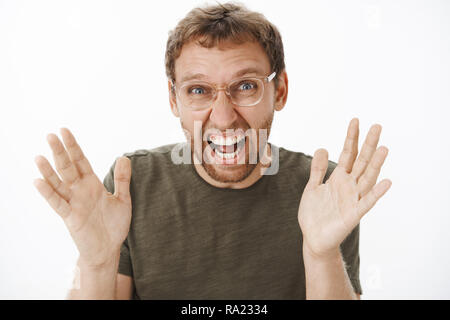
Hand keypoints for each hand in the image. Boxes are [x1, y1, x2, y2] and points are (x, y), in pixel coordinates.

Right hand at [33, 128, 131, 266]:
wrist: (109, 249)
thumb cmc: (114, 225)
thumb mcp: (123, 199)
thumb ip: (122, 179)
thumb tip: (124, 157)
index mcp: (92, 185)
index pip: (81, 161)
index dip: (73, 147)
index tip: (65, 131)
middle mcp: (80, 191)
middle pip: (67, 168)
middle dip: (60, 152)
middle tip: (51, 135)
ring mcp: (74, 203)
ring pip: (59, 183)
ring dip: (49, 170)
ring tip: (40, 156)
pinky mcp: (70, 217)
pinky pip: (58, 203)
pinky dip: (48, 193)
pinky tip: (38, 181)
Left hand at [298, 118, 390, 258]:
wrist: (313, 238)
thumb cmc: (314, 214)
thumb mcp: (312, 187)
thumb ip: (318, 169)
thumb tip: (323, 147)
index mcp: (338, 178)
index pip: (348, 154)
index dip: (351, 138)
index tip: (355, 121)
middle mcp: (348, 186)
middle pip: (361, 162)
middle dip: (368, 144)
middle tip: (377, 126)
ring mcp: (352, 200)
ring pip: (367, 178)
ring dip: (376, 164)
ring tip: (384, 148)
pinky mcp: (353, 215)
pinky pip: (366, 203)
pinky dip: (376, 193)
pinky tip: (386, 182)